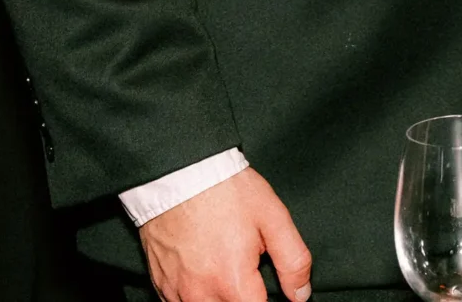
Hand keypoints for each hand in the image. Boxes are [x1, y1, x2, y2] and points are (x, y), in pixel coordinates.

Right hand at [138, 168, 312, 301]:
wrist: (178, 171)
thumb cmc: (226, 191)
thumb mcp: (272, 217)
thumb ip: (292, 261)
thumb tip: (301, 294)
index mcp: (232, 282)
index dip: (268, 300)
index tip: (265, 286)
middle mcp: (200, 294)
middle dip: (243, 298)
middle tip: (246, 272)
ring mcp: (176, 291)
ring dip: (220, 299)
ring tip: (225, 269)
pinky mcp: (160, 283)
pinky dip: (195, 297)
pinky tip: (204, 274)